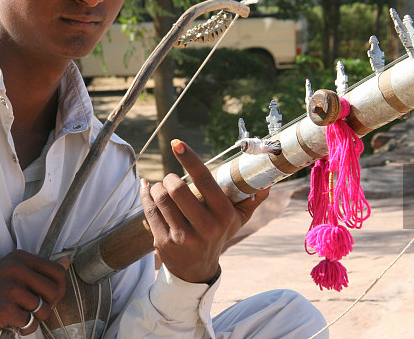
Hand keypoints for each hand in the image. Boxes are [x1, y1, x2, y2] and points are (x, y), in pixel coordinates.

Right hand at [0, 250, 68, 337]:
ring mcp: (11, 289)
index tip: (48, 296)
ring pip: (44, 308)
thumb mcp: (12, 272)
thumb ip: (39, 268)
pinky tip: (14, 324)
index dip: (59, 287)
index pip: (57, 271)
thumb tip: (66, 263)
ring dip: (36, 318)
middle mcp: (17, 270)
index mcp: (20, 258)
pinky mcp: (6, 308)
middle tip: (36, 309)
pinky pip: (30, 322)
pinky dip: (25, 327)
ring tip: (23, 315)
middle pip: (54, 290)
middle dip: (50, 304)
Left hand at [140, 139, 268, 283]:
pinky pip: (149, 211)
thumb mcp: (239, 220)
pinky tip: (148, 190)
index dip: (189, 159)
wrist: (198, 270)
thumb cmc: (219, 235)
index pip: (204, 179)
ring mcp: (182, 236)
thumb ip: (252, 200)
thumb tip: (267, 182)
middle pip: (177, 189)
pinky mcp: (164, 242)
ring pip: (161, 199)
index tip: (177, 143)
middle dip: (170, 178)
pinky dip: (146, 195)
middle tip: (171, 179)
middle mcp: (204, 226)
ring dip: (158, 187)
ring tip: (162, 187)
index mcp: (223, 215)